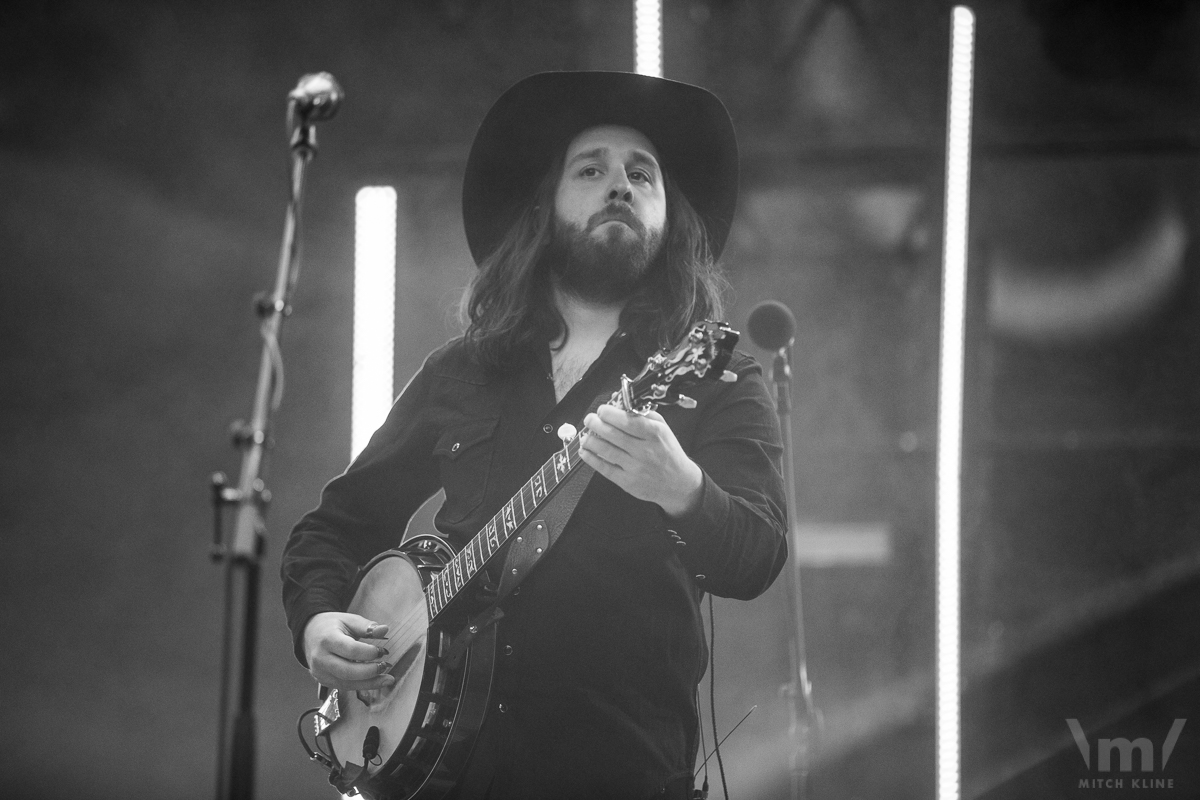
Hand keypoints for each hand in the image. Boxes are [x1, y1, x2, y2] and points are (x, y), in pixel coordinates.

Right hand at [302, 611, 394, 690]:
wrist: (309, 635)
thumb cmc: (330, 626)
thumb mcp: (348, 620)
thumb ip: (366, 626)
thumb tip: (383, 630)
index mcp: (327, 639)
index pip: (350, 650)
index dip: (369, 652)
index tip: (382, 651)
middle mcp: (321, 658)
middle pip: (347, 671)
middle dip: (370, 671)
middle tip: (385, 666)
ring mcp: (320, 672)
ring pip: (346, 683)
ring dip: (369, 683)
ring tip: (386, 679)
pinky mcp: (323, 681)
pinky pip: (344, 687)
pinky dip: (361, 686)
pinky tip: (375, 682)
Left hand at [579, 405, 702, 517]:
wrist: (679, 483)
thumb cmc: (668, 452)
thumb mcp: (663, 428)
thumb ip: (642, 413)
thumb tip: (619, 400)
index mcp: (655, 434)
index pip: (627, 420)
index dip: (610, 413)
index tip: (602, 410)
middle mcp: (645, 450)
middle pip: (613, 434)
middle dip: (595, 424)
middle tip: (589, 419)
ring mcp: (635, 467)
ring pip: (606, 450)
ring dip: (590, 441)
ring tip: (585, 435)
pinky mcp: (628, 482)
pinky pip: (605, 468)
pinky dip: (591, 458)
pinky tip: (585, 452)